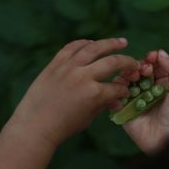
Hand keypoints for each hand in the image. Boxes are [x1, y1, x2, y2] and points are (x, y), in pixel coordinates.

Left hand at [10, 38, 139, 147]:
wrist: (34, 125)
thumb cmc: (62, 127)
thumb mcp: (88, 118)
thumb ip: (103, 105)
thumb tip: (116, 100)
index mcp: (94, 94)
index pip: (117, 88)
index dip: (125, 90)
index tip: (127, 90)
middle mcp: (84, 76)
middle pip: (112, 62)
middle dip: (127, 62)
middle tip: (134, 63)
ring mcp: (68, 67)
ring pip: (93, 48)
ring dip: (110, 43)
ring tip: (122, 42)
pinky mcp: (55, 63)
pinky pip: (72, 47)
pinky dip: (84, 43)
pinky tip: (93, 43)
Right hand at [114, 49, 168, 152]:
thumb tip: (160, 52)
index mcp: (162, 83)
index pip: (152, 65)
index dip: (151, 59)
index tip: (151, 58)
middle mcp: (147, 90)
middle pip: (137, 71)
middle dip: (138, 66)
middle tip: (143, 70)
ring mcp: (134, 99)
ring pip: (124, 80)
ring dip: (127, 75)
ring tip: (134, 78)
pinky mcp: (124, 109)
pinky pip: (115, 96)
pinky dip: (117, 89)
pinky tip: (125, 89)